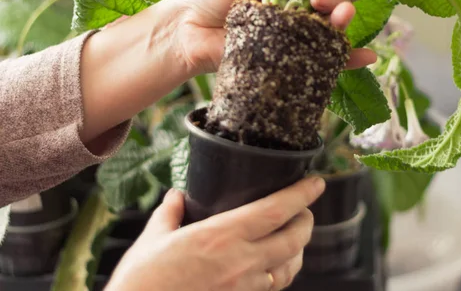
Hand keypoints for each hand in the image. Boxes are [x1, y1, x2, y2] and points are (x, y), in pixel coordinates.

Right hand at [105, 176, 325, 290]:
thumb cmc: (141, 281)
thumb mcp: (152, 239)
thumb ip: (169, 213)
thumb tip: (176, 197)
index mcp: (221, 236)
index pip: (276, 211)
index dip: (302, 195)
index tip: (317, 183)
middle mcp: (240, 262)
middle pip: (293, 239)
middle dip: (306, 221)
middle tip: (306, 209)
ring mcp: (243, 288)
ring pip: (289, 267)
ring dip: (299, 249)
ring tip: (296, 237)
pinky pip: (272, 287)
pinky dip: (282, 273)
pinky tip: (276, 267)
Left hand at [163, 0, 376, 73]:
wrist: (182, 38)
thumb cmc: (204, 1)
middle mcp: (292, 13)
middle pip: (329, 6)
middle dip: (337, 0)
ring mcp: (292, 38)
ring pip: (327, 31)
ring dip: (341, 24)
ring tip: (341, 18)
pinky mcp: (287, 61)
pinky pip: (320, 61)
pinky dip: (345, 60)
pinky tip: (366, 57)